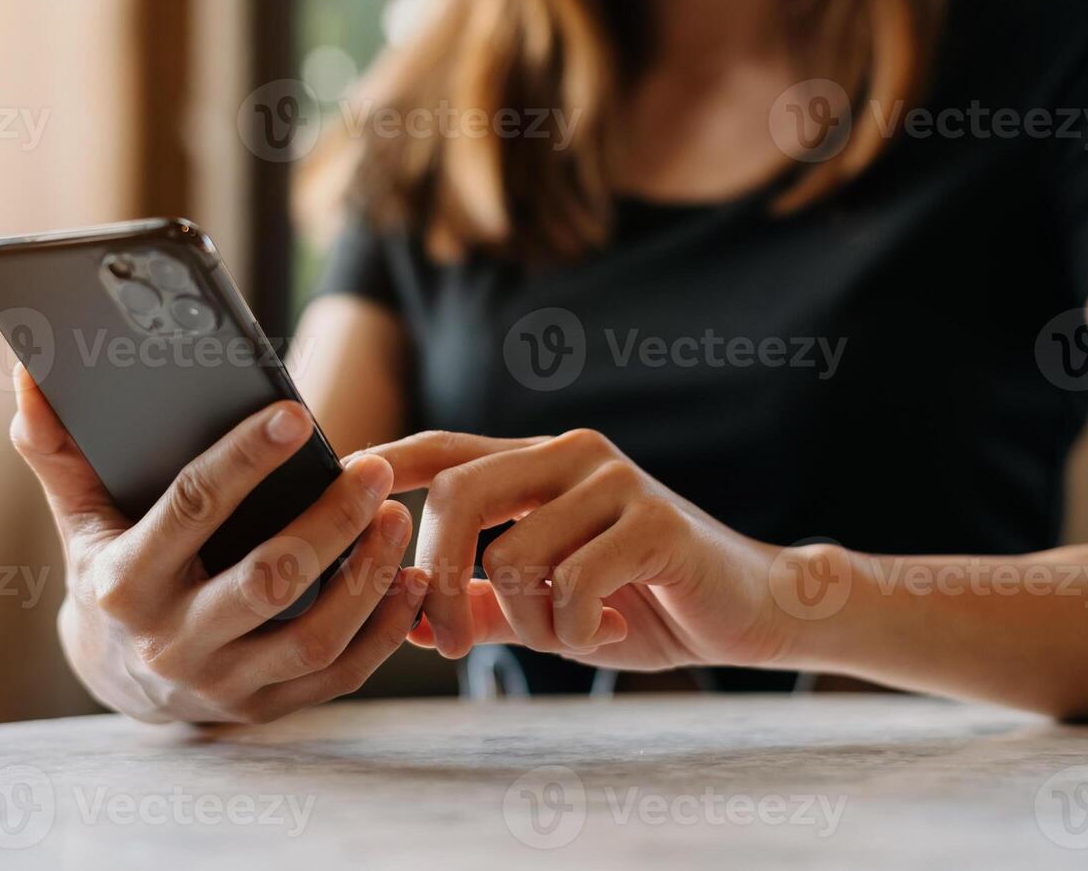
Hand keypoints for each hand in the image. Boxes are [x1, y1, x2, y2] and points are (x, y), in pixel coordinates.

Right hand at [10, 365, 428, 724]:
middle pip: (266, 580)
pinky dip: (382, 629)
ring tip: (395, 516)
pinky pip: (338, 674)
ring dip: (366, 577)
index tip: (295, 415)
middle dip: (329, 522)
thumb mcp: (79, 517)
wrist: (116, 677)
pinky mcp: (266, 707)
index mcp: (124, 583)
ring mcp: (223, 683)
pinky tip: (410, 579)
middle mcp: (172, 642)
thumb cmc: (108, 570)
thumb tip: (28, 378)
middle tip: (375, 468)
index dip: (244, 460)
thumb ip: (58, 451)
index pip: (191, 509)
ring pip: (311, 635)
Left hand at [357, 429, 788, 670]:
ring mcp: (614, 481)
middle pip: (457, 494)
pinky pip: (571, 585)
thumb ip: (488, 601)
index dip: (383, 465)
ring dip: (528, 623)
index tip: (335, 493)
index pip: (442, 448)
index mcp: (539, 464)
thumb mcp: (553, 604)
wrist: (752, 610)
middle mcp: (571, 455)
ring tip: (572, 632)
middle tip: (448, 639)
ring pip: (513, 555)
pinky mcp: (652, 521)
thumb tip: (411, 615)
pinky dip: (574, 632)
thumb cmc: (647, 602)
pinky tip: (608, 632)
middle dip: (438, 577)